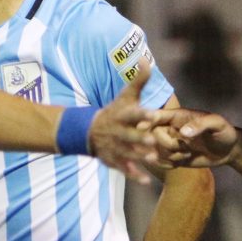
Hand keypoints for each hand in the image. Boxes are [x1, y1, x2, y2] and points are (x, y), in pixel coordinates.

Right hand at [89, 63, 158, 183]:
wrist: (88, 131)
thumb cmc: (115, 111)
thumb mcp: (125, 96)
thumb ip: (138, 81)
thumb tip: (146, 59)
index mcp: (122, 115)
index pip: (132, 113)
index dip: (142, 114)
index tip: (153, 114)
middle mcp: (117, 131)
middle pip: (129, 135)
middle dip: (139, 138)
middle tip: (153, 140)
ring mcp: (114, 146)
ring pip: (127, 152)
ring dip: (139, 156)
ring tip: (153, 159)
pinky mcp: (113, 159)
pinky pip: (123, 168)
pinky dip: (133, 175)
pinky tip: (145, 181)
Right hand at [145, 108, 239, 168]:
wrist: (229, 150)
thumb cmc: (224, 132)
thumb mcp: (217, 124)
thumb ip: (201, 124)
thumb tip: (183, 132)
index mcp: (177, 116)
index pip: (157, 115)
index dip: (147, 120)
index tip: (144, 128)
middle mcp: (170, 128)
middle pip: (152, 135)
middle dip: (166, 144)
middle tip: (184, 148)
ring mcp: (170, 143)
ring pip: (155, 150)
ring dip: (169, 156)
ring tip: (187, 154)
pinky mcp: (172, 156)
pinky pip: (159, 162)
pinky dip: (167, 164)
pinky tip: (181, 162)